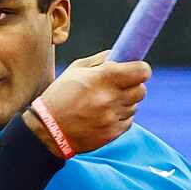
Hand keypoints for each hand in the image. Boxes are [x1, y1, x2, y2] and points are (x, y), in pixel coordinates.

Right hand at [32, 51, 150, 154]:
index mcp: (103, 78)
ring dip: (125, 103)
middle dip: (134, 86)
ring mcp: (112, 117)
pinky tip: (104, 116)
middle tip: (121, 87)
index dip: (141, 70)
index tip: (136, 70)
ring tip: (106, 103)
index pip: (141, 71)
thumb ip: (100, 60)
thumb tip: (118, 55)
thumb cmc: (60, 96)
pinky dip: (120, 117)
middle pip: (141, 90)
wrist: (48, 130)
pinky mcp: (112, 133)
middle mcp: (111, 98)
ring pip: (134, 106)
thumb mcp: (75, 70)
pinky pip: (128, 121)